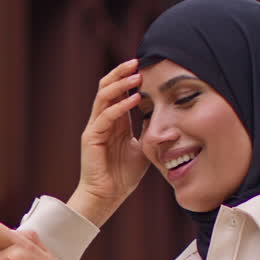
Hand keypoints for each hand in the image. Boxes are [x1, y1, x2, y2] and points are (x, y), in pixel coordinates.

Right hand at [71, 59, 150, 226]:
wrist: (107, 196)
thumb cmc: (123, 177)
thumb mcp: (144, 149)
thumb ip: (150, 133)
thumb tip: (167, 120)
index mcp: (114, 122)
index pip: (117, 92)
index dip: (128, 78)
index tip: (144, 67)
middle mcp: (102, 121)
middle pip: (106, 88)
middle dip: (120, 74)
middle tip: (136, 62)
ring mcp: (95, 128)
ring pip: (103, 97)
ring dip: (120, 85)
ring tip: (135, 76)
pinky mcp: (92, 138)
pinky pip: (105, 116)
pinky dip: (120, 106)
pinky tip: (134, 99)